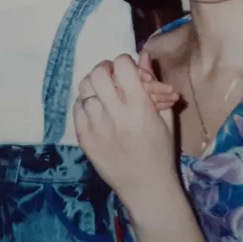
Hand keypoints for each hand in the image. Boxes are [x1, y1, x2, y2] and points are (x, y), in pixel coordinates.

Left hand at [73, 53, 178, 210]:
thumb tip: (144, 55)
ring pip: (84, 88)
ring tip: (103, 92)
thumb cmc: (161, 151)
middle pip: (98, 73)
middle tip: (112, 76)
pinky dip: (85, 103)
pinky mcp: (84, 138)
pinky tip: (96, 110)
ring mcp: (96, 127)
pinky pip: (77, 108)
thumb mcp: (165, 117)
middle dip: (106, 68)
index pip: (122, 66)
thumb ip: (154, 84)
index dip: (125, 62)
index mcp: (139, 107)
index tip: (128, 70)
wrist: (145, 187)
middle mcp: (115, 114)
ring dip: (94, 85)